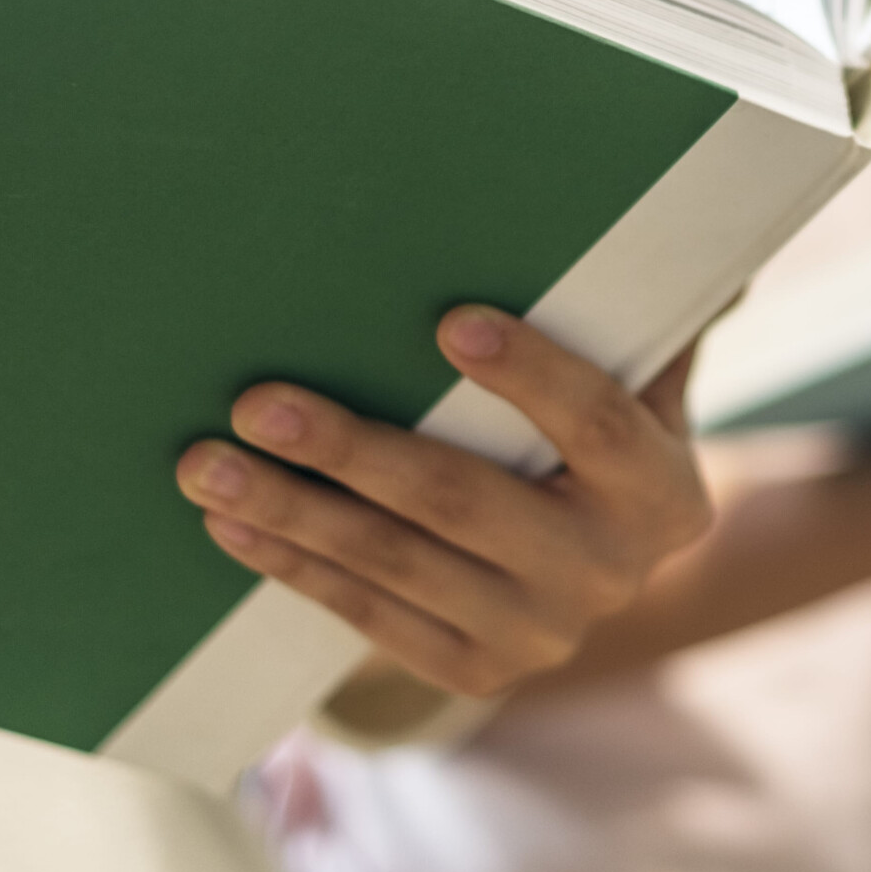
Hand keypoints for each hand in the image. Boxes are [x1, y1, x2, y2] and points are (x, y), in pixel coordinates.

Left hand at [175, 307, 714, 697]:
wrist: (598, 567)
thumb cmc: (597, 434)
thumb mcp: (639, 382)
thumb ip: (632, 313)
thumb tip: (649, 201)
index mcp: (662, 492)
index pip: (593, 422)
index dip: (528, 374)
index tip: (448, 321)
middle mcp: (609, 572)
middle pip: (464, 499)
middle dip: (351, 450)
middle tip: (258, 404)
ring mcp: (541, 633)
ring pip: (397, 563)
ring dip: (292, 511)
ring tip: (208, 467)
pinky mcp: (477, 670)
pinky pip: (371, 617)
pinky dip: (296, 566)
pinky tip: (233, 527)